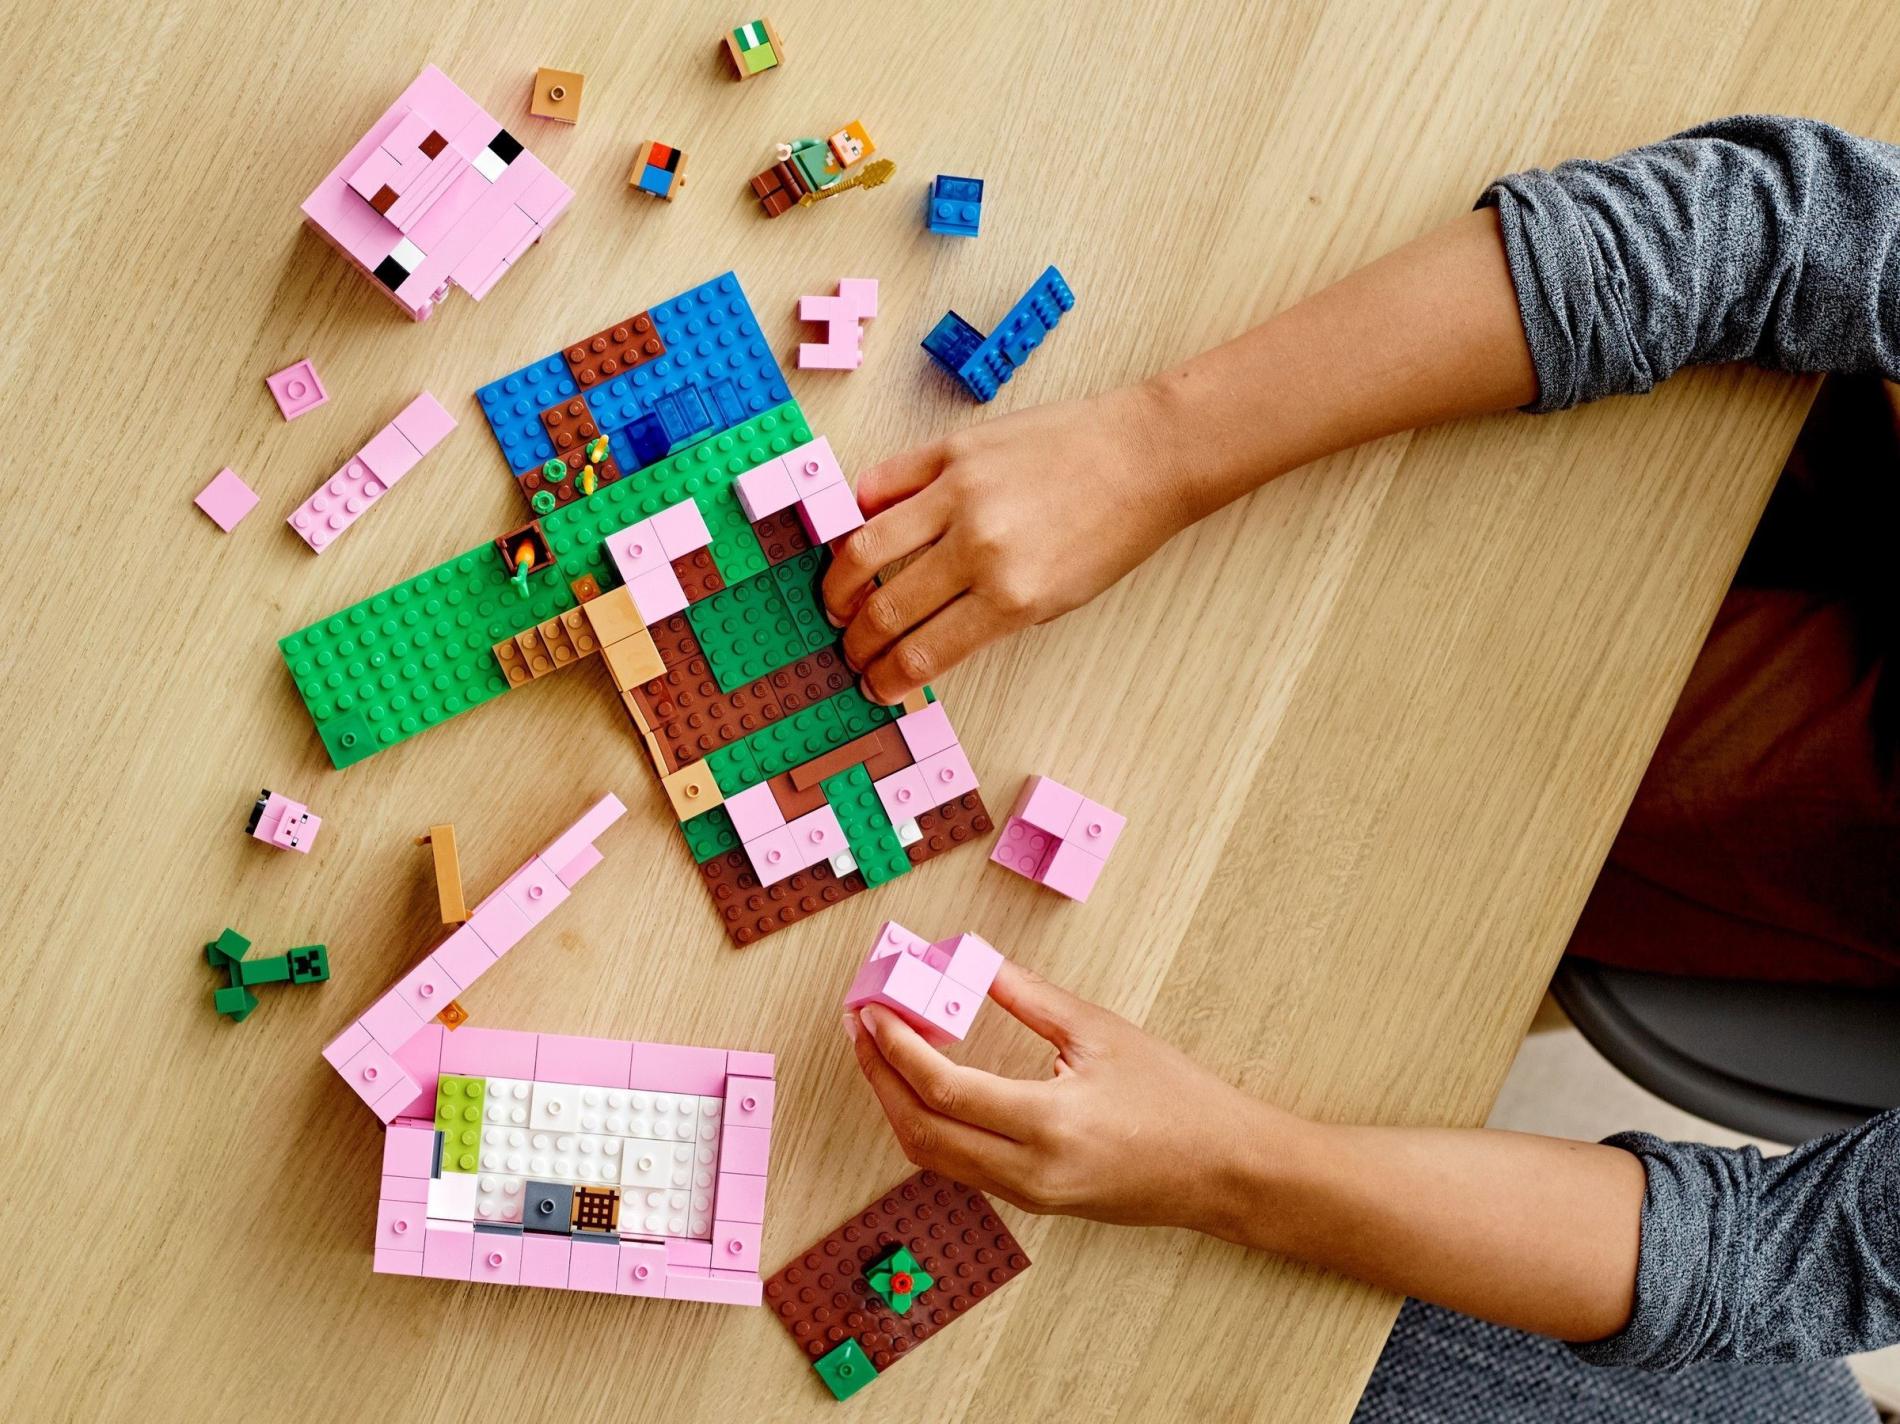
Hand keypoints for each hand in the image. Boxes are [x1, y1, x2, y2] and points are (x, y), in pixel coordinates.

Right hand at [822, 382, 1199, 704]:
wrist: (1147, 454)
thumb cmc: (1115, 528)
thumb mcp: (1061, 599)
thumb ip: (989, 620)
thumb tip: (925, 639)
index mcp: (1012, 597)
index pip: (921, 655)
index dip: (885, 679)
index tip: (873, 684)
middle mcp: (980, 546)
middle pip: (886, 610)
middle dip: (857, 641)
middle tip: (850, 647)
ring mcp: (961, 492)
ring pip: (866, 547)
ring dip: (840, 583)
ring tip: (837, 599)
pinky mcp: (954, 449)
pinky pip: (883, 482)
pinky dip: (860, 511)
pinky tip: (861, 532)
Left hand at [843, 960, 1298, 1242]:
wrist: (1222, 1169)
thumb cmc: (1175, 1096)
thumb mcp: (1101, 1032)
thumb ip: (1029, 998)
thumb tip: (970, 961)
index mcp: (1049, 1124)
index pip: (946, 1090)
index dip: (898, 1049)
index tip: (873, 1011)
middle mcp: (1030, 1171)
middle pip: (922, 1133)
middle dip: (879, 1079)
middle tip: (861, 1029)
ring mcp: (1028, 1195)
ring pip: (935, 1157)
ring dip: (899, 1105)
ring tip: (880, 1052)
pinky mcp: (1033, 1203)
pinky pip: (962, 1168)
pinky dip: (931, 1127)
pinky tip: (925, 1087)